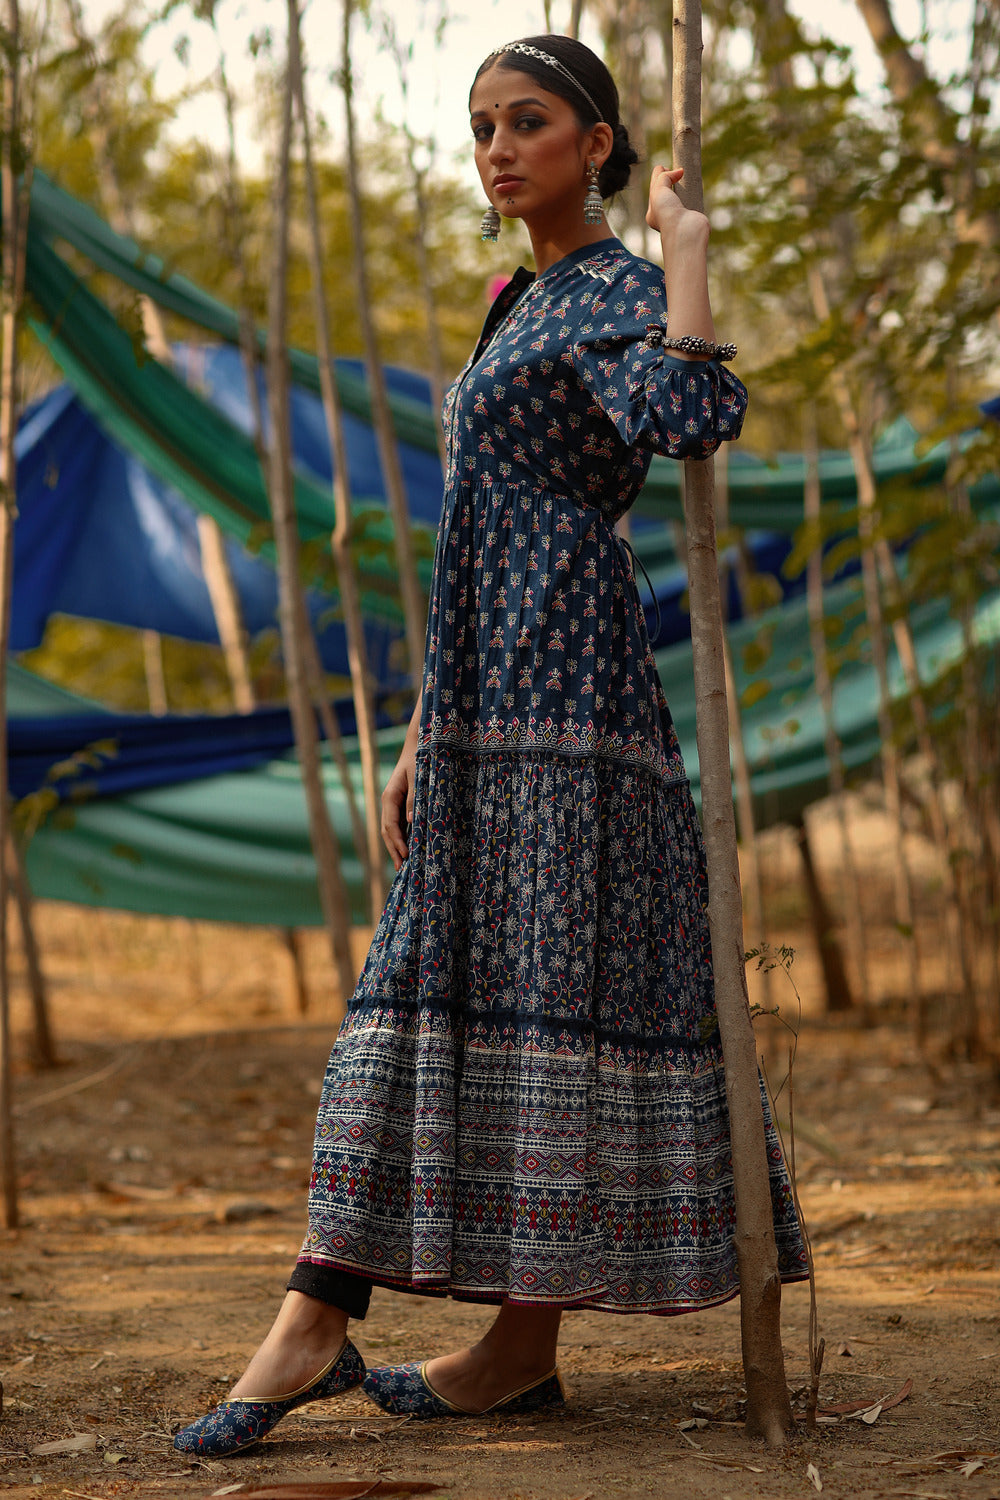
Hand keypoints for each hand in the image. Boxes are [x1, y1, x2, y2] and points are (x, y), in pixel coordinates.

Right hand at [381, 740, 416, 871]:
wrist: (417, 745)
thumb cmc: (418, 760)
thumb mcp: (417, 778)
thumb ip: (413, 799)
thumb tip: (410, 821)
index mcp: (389, 796)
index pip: (390, 824)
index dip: (397, 842)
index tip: (405, 855)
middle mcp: (387, 801)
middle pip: (387, 831)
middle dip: (393, 850)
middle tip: (400, 868)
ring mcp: (392, 803)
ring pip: (390, 829)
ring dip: (395, 846)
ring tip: (402, 863)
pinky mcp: (399, 804)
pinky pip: (397, 824)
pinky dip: (400, 837)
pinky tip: (407, 847)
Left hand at [645, 165, 708, 239]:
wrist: (685, 231)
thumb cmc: (667, 214)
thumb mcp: (658, 190)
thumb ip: (664, 176)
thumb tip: (680, 171)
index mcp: (653, 211)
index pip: (654, 186)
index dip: (660, 173)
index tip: (668, 168)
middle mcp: (665, 214)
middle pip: (667, 189)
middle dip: (671, 178)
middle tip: (678, 172)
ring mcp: (680, 214)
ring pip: (680, 194)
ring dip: (683, 184)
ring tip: (686, 176)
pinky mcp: (693, 213)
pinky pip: (692, 198)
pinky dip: (693, 190)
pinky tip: (695, 184)